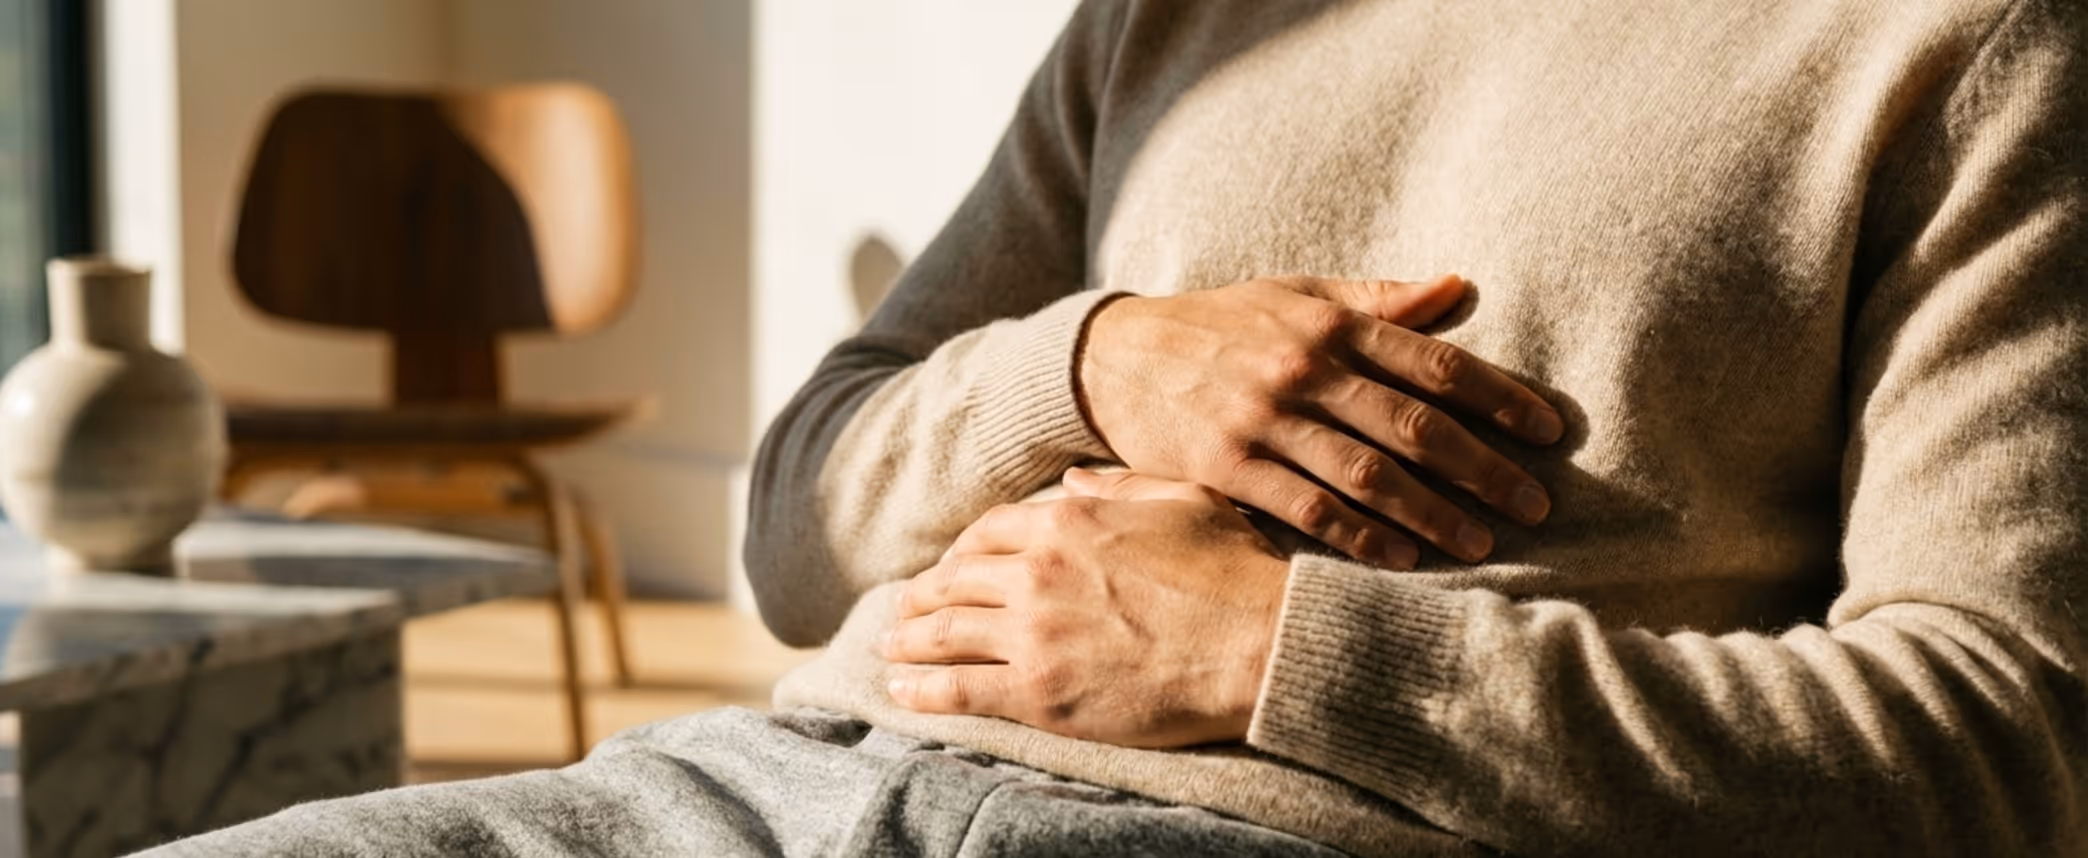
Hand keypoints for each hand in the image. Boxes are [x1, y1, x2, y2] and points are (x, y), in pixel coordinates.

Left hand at [883, 468, 1285, 747]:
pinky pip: (959, 688)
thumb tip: (1073, 476)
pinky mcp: (1039, 691)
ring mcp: (1033, 633)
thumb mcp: (1183, 500)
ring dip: (908, 637)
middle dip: (923, 594)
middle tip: (904, 607)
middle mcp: (1036, 572)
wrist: (1259, 643)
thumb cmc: (1235, 571)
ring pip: (944, 631)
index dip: (962, 550)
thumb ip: (1121, 486)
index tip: (952, 565)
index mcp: (1067, 521)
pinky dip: (921, 688)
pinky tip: (901, 689)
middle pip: (955, 580)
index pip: (988, 531)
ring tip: (889, 645)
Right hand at [1077, 275, 1562, 567]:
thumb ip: (1377, 299)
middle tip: (1534, 506)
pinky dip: (1360, 539)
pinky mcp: (1230, 468)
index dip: (1500, 398)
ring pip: (1368, 476)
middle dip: (1484, 470)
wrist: (1114, 356)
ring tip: (1480, 545)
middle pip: (1414, 426)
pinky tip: (1401, 560)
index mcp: (1331, 323)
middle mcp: (1304, 370)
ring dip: (1432, 515)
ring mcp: (1266, 422)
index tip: (1549, 432)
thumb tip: (1459, 286)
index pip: (1434, 361)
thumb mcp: (1295, 294)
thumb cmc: (1220, 325)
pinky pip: (1307, 511)